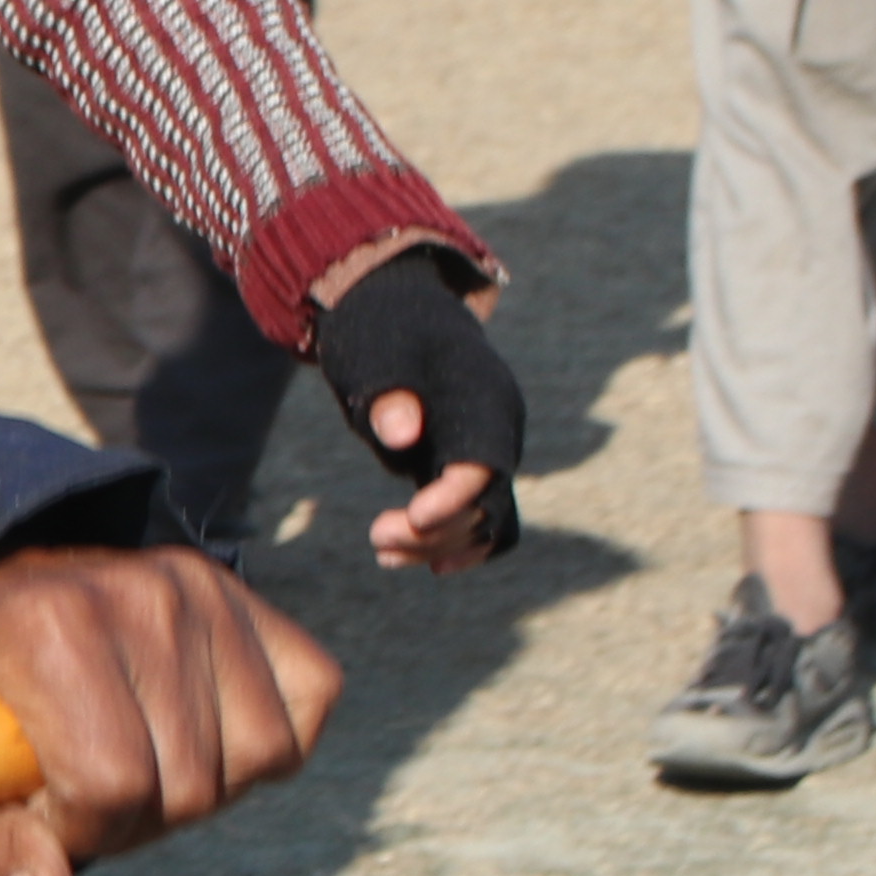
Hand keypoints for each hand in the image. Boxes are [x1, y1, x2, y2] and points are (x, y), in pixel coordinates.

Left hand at [0, 548, 342, 875]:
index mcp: (46, 627)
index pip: (114, 784)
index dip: (79, 829)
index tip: (40, 806)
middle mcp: (137, 593)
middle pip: (190, 783)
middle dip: (133, 818)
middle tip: (81, 782)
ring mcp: (199, 590)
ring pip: (258, 755)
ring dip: (199, 787)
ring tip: (131, 755)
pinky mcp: (245, 599)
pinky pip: (307, 705)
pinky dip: (262, 745)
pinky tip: (193, 732)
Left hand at [303, 241, 525, 570]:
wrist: (397, 314)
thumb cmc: (384, 334)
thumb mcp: (376, 358)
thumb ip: (389, 397)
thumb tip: (402, 435)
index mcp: (484, 399)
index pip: (484, 464)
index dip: (454, 499)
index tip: (412, 519)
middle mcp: (499, 428)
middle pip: (487, 502)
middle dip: (436, 530)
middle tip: (376, 537)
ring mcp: (489, 447)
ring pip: (483, 518)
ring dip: (437, 543)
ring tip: (382, 550)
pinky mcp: (470, 463)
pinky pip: (479, 514)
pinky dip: (454, 540)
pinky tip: (420, 562)